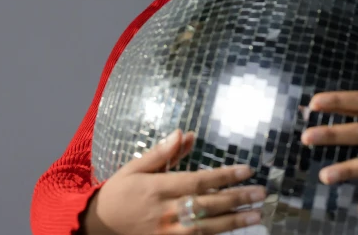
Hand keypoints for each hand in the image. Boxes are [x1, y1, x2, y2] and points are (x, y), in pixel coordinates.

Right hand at [83, 130, 263, 234]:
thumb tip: (184, 134)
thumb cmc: (118, 193)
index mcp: (158, 187)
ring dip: (234, 222)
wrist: (96, 226)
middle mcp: (165, 211)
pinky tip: (233, 232)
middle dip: (237, 198)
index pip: (199, 181)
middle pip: (207, 205)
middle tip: (261, 193)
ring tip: (256, 215)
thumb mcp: (135, 167)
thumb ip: (162, 153)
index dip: (225, 176)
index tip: (247, 170)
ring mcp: (167, 232)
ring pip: (206, 228)